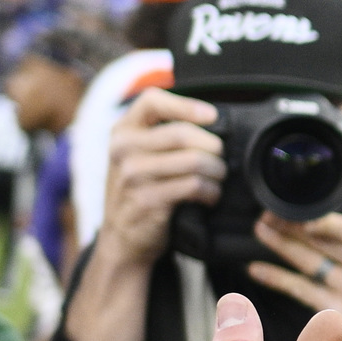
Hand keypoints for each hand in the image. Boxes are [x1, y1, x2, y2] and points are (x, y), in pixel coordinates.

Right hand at [98, 89, 226, 276]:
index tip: (212, 116)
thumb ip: (159, 136)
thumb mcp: (135, 157)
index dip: (186, 105)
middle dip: (212, 147)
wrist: (121, 240)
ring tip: (217, 179)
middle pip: (182, 134)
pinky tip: (210, 196)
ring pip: (194, 161)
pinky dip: (211, 191)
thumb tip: (211, 122)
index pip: (152, 101)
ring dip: (216, 171)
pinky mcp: (148, 200)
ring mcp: (133, 176)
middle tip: (220, 159)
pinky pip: (194, 186)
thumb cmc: (138, 192)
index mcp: (121, 131)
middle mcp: (123, 150)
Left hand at [249, 202, 341, 340]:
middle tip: (268, 213)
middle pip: (323, 241)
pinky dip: (277, 278)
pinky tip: (257, 268)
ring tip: (262, 230)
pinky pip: (300, 291)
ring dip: (280, 245)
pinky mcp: (337, 316)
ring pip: (308, 263)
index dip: (313, 215)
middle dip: (290, 225)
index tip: (292, 204)